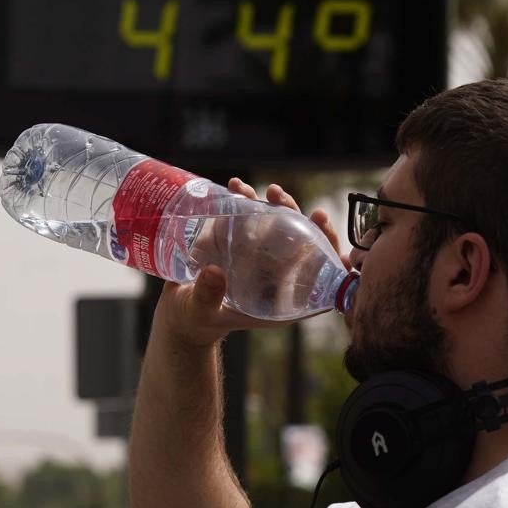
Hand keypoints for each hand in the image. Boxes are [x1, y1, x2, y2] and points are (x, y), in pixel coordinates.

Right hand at [151, 178, 349, 349]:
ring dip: (280, 205)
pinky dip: (247, 201)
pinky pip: (252, 219)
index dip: (330, 256)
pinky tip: (236, 187)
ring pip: (282, 229)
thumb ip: (208, 297)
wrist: (178, 312)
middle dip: (302, 219)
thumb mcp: (201, 312)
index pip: (318, 281)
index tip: (323, 229)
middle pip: (304, 247)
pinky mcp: (241, 244)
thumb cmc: (195, 320)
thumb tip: (214, 272)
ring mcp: (261, 259)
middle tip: (283, 200)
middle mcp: (277, 278)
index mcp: (280, 302)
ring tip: (268, 191)